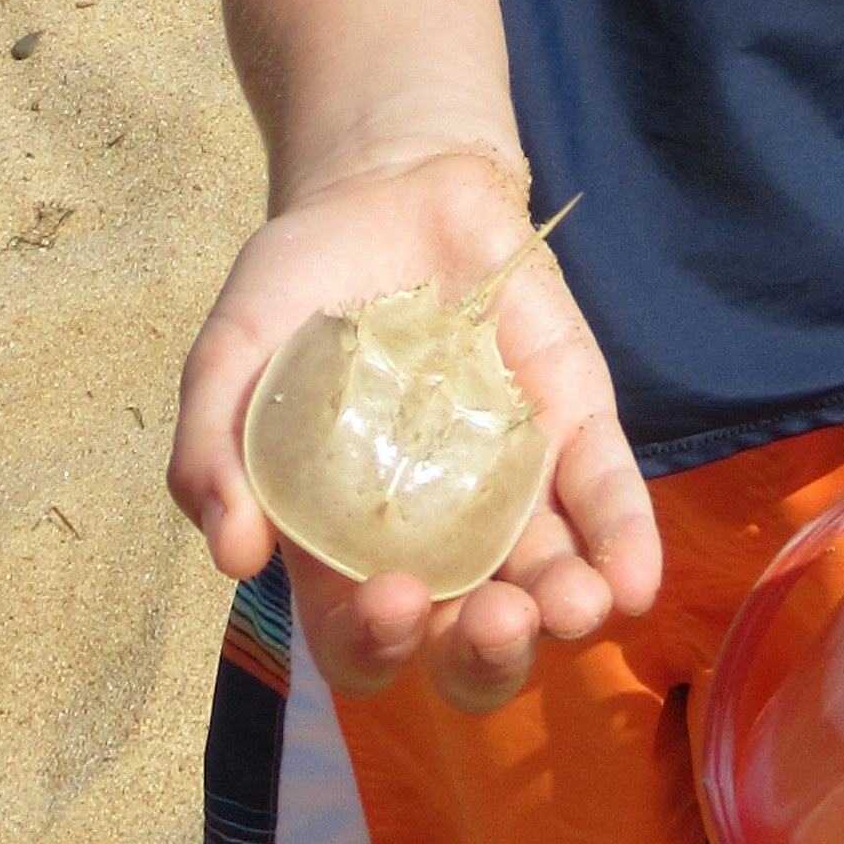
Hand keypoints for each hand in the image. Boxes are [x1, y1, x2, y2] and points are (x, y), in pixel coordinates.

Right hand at [167, 149, 661, 715]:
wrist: (381, 189)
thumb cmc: (295, 292)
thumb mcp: (229, 361)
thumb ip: (212, 453)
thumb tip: (235, 556)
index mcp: (343, 545)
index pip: (363, 638)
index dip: (377, 645)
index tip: (388, 599)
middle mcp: (436, 537)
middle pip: (465, 639)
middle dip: (486, 654)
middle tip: (490, 620)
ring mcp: (512, 486)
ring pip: (550, 581)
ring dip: (566, 611)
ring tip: (570, 608)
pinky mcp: (573, 424)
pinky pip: (606, 494)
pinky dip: (624, 541)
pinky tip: (631, 582)